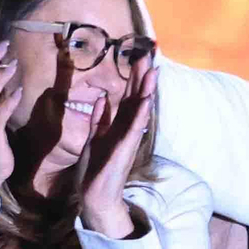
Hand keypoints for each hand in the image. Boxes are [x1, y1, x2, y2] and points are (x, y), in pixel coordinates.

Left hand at [78, 64, 156, 236]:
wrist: (95, 193)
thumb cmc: (96, 168)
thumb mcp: (95, 137)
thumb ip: (100, 119)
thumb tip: (102, 98)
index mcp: (119, 125)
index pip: (128, 96)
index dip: (133, 78)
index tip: (138, 58)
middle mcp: (127, 129)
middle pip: (136, 98)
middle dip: (141, 77)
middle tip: (149, 55)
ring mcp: (129, 138)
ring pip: (139, 109)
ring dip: (146, 90)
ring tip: (153, 71)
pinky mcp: (126, 147)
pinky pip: (135, 127)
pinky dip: (141, 113)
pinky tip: (146, 99)